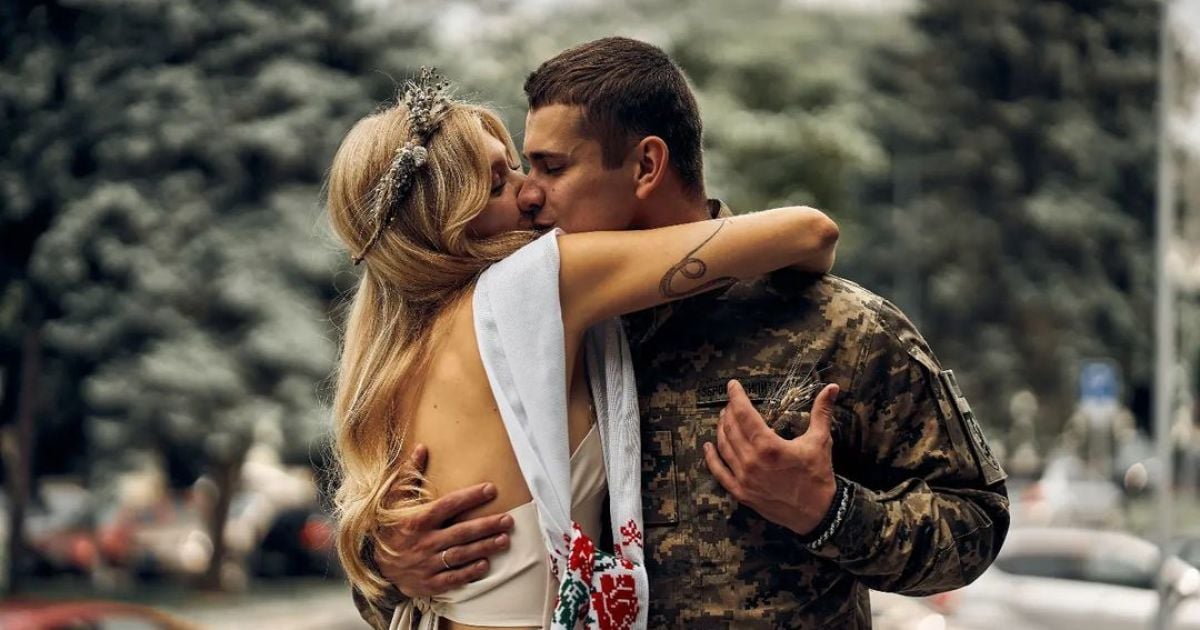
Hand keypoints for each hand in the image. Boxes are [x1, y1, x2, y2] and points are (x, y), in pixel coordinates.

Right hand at [374, 444, 513, 597]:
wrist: (373, 565)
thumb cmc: (388, 527)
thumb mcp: (393, 499)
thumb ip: (409, 474)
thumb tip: (422, 448)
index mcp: (417, 519)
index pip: (448, 505)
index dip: (470, 497)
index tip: (490, 489)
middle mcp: (423, 542)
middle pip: (461, 532)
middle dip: (487, 525)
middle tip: (508, 520)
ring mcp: (426, 563)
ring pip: (461, 555)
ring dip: (484, 547)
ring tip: (504, 540)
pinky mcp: (428, 582)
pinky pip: (452, 578)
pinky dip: (469, 572)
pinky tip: (485, 565)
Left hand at [703, 379, 839, 534]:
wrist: (818, 513)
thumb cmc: (818, 475)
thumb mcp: (821, 440)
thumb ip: (822, 411)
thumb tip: (833, 387)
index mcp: (769, 446)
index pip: (744, 414)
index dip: (736, 396)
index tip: (732, 385)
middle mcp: (752, 461)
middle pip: (731, 428)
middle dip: (729, 411)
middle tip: (731, 402)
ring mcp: (744, 478)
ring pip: (723, 447)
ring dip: (721, 429)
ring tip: (723, 418)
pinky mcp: (741, 493)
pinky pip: (719, 472)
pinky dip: (711, 458)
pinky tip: (707, 447)